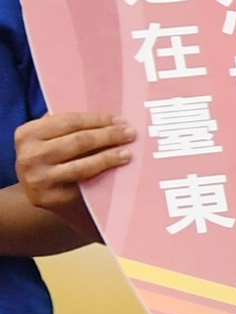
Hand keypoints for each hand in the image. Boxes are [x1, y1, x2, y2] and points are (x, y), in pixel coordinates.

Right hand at [16, 109, 132, 211]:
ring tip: (128, 152)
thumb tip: (109, 116)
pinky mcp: (51, 198)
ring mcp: (39, 179)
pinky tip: (118, 168)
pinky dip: (103, 173)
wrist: (37, 193)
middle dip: (108, 135)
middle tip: (130, 133)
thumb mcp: (49, 139)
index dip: (97, 119)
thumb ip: (67, 126)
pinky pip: (83, 183)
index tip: (120, 119)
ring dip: (109, 156)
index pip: (68, 121)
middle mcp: (30, 156)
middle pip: (78, 141)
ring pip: (81, 164)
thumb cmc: (50, 159)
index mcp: (28, 134)